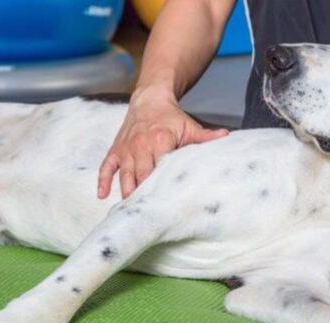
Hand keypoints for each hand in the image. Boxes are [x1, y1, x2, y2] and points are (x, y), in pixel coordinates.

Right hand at [97, 89, 227, 199]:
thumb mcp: (190, 126)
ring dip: (126, 192)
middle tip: (146, 215)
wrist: (149, 100)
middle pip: (140, 176)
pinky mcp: (116, 150)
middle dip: (143, 195)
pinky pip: (106, 167)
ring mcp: (126, 149)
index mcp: (160, 142)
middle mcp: (140, 146)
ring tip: (129, 211)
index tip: (164, 205)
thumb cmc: (171, 117)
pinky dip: (103, 181)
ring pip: (124, 175)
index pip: (160, 169)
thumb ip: (206, 137)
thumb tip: (227, 136)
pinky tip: (102, 195)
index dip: (161, 187)